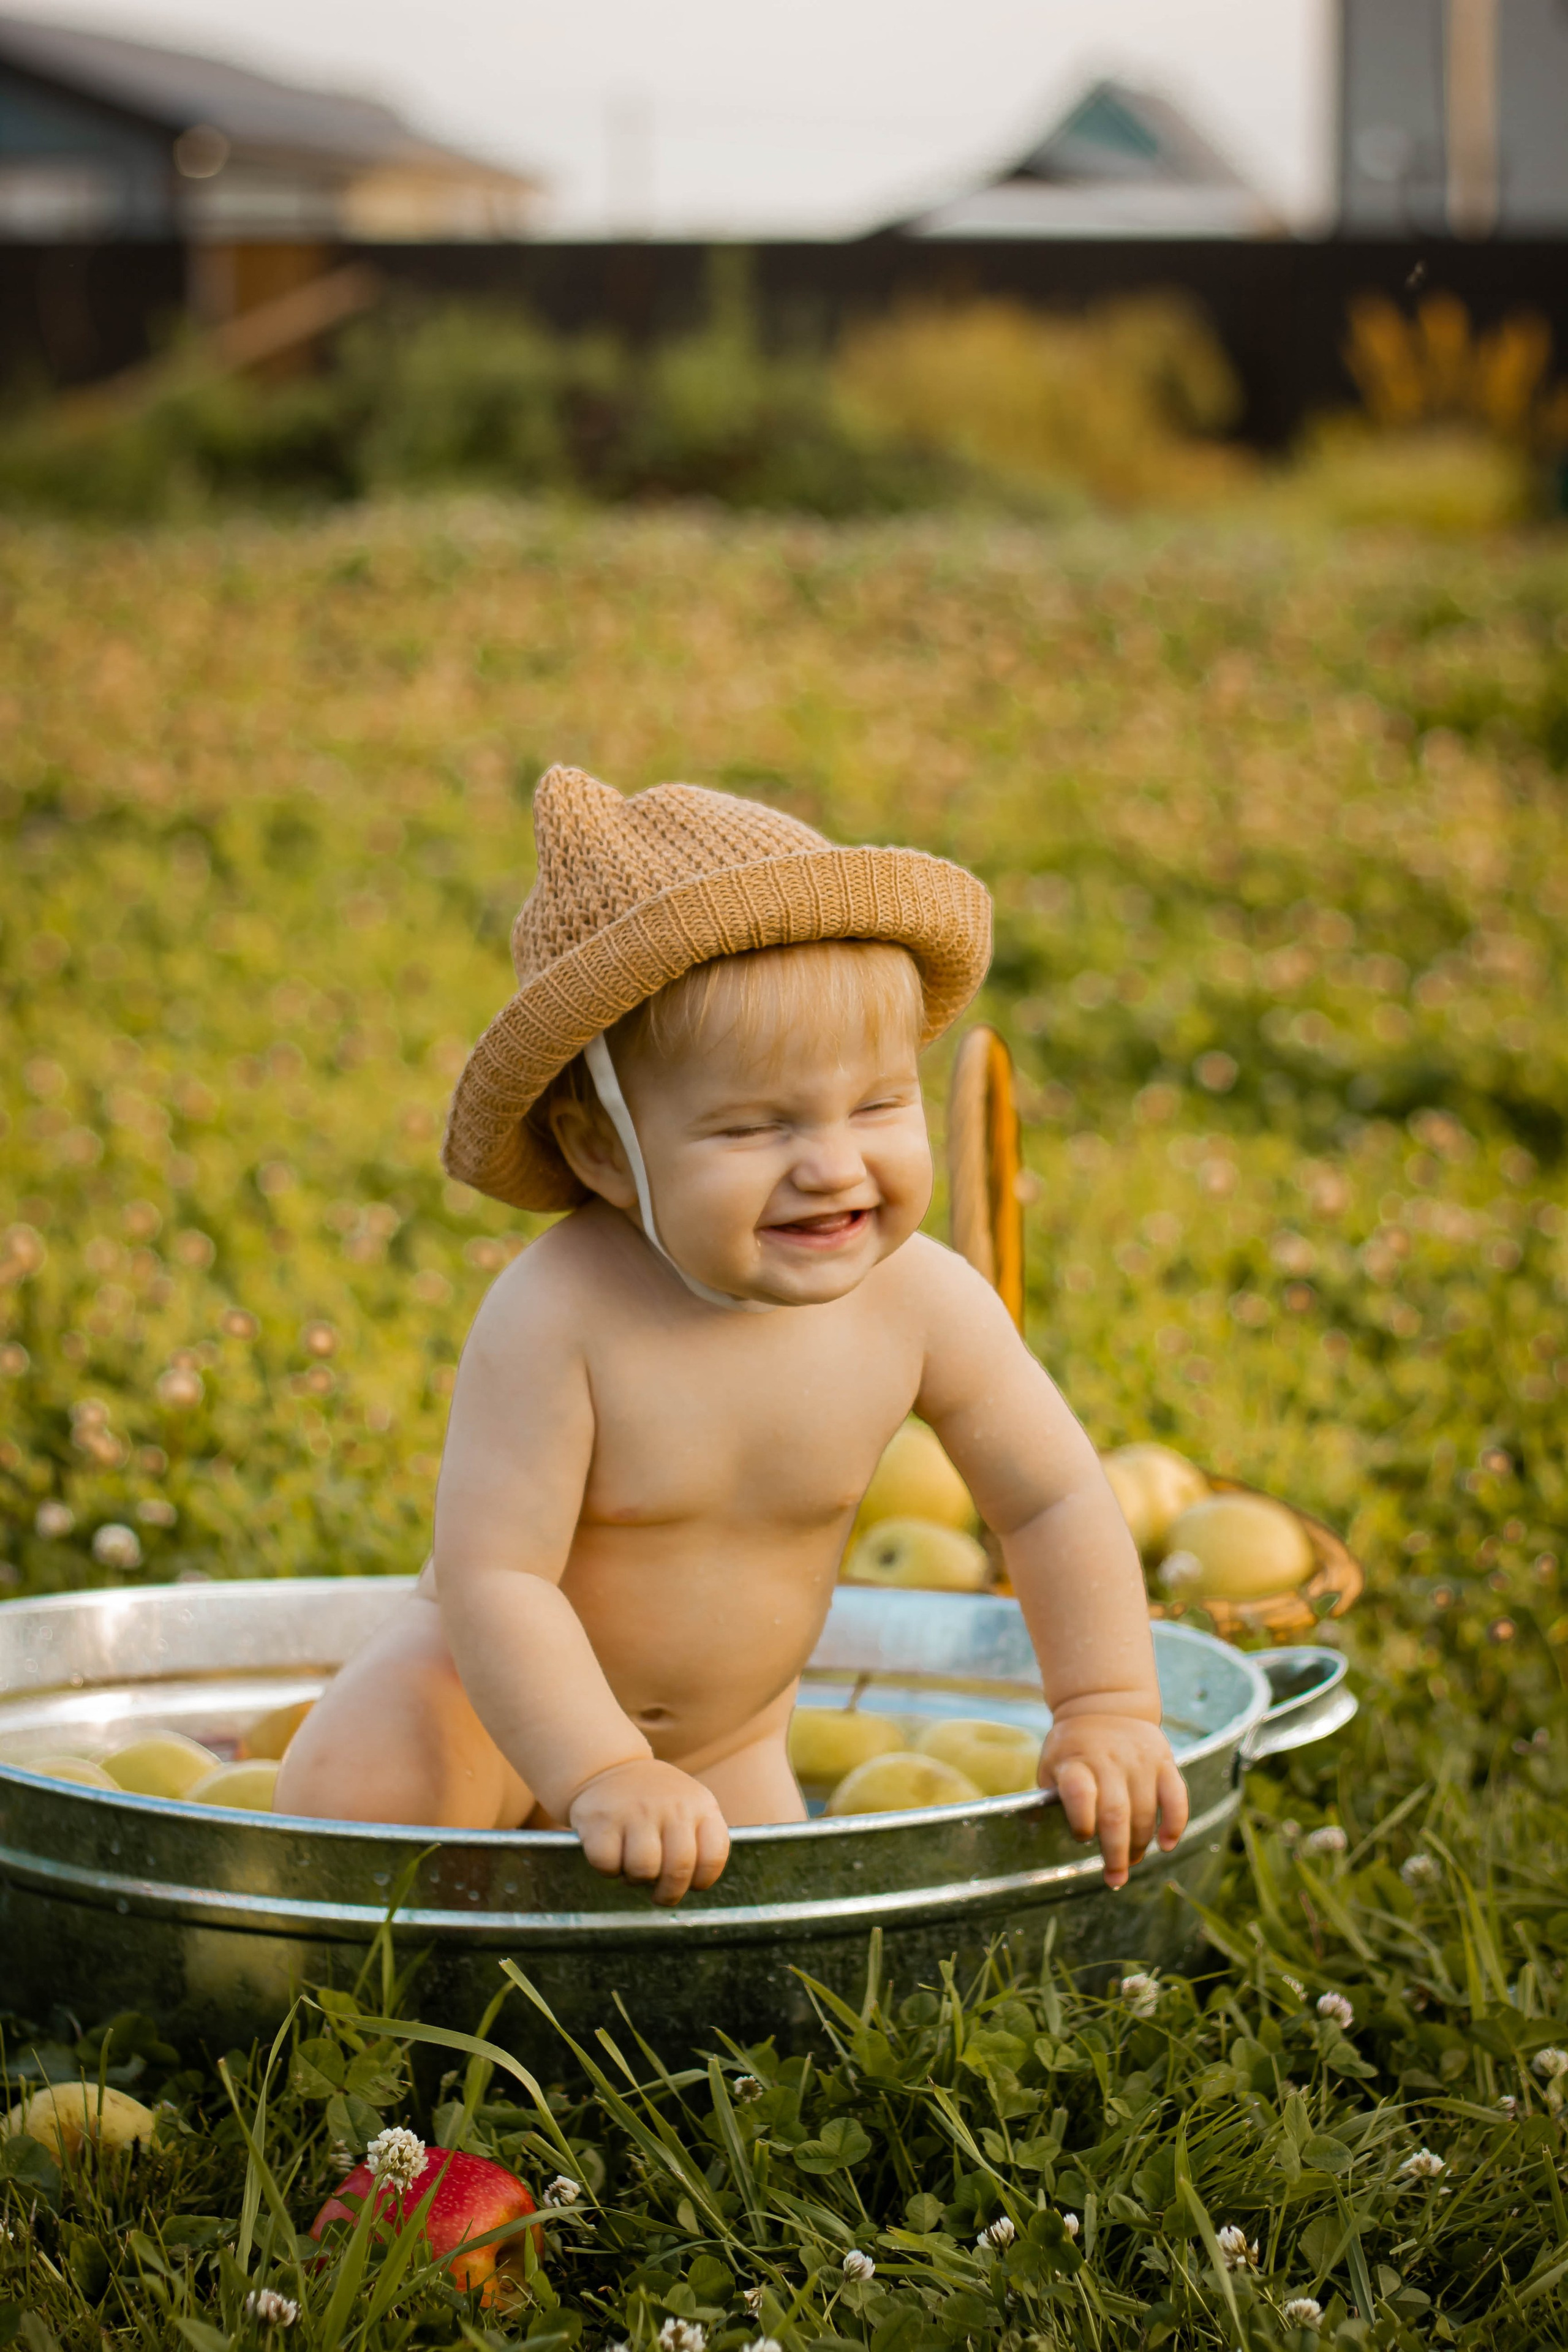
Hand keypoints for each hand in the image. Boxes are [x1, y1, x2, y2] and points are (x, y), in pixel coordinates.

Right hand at [567, 1758, 729, 1905]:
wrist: (610, 1768)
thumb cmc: (655, 1802)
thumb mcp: (689, 1808)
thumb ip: (699, 1841)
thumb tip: (692, 1884)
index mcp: (701, 1804)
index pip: (713, 1857)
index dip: (702, 1881)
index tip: (691, 1883)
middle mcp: (671, 1806)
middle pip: (678, 1870)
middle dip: (668, 1894)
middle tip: (660, 1894)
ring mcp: (636, 1811)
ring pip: (643, 1871)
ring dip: (636, 1879)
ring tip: (633, 1866)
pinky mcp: (602, 1819)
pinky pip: (608, 1865)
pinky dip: (609, 1870)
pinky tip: (612, 1853)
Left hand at [1038, 1713, 1188, 1890]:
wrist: (1104, 1704)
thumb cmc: (1072, 1747)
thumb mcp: (1050, 1764)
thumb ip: (1047, 1797)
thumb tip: (1034, 1827)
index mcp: (1075, 1762)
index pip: (1079, 1792)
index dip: (1081, 1821)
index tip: (1082, 1838)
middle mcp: (1108, 1760)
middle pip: (1115, 1813)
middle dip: (1116, 1853)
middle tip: (1115, 1878)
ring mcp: (1139, 1760)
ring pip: (1144, 1812)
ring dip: (1140, 1845)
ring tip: (1132, 1862)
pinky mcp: (1164, 1760)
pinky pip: (1176, 1797)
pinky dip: (1174, 1824)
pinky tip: (1166, 1844)